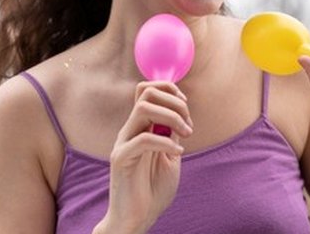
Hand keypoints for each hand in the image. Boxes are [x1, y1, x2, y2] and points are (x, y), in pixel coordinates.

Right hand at [101, 81, 191, 232]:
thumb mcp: (170, 156)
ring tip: (185, 134)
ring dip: (171, 116)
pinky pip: (143, 139)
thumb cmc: (153, 190)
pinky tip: (178, 152)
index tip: (187, 109)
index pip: (146, 90)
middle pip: (146, 92)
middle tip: (188, 125)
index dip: (169, 90)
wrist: (138, 219)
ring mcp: (123, 143)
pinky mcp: (121, 159)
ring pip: (143, 108)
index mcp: (140, 127)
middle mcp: (129, 130)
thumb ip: (171, 134)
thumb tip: (180, 113)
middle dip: (174, 101)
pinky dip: (166, 142)